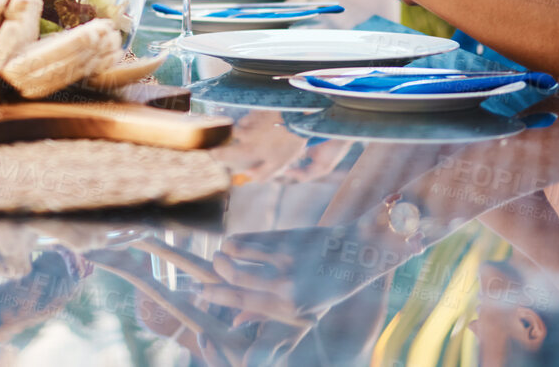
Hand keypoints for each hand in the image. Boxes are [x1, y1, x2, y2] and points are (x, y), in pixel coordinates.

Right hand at [202, 225, 390, 318]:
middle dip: (215, 271)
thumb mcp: (304, 307)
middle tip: (211, 266)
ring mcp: (286, 258)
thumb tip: (236, 321)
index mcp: (288, 306)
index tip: (200, 291)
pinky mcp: (288, 237)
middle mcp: (285, 284)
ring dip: (225, 253)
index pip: (241, 302)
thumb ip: (268, 313)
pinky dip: (237, 241)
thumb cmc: (329, 285)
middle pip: (233, 276)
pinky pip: (251, 238)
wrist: (357, 252)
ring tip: (224, 254)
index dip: (216, 295)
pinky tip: (235, 243)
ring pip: (236, 252)